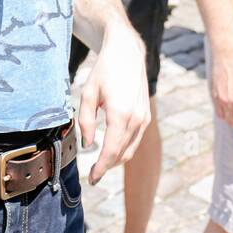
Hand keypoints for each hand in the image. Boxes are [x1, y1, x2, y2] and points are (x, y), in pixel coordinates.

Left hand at [78, 18, 150, 182]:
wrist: (126, 52)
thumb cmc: (104, 70)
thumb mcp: (88, 93)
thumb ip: (86, 121)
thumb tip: (88, 145)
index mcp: (120, 114)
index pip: (110, 151)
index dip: (100, 169)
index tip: (92, 179)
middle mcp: (136, 119)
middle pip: (121, 154)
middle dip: (107, 167)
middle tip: (93, 175)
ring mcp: (143, 118)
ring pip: (130, 149)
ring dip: (116, 160)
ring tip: (101, 164)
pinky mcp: (146, 115)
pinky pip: (135, 139)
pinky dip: (124, 148)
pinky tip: (112, 148)